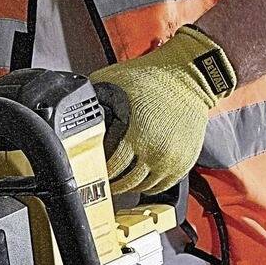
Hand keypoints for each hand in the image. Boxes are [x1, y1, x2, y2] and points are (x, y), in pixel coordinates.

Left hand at [90, 23, 237, 194]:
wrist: (191, 77)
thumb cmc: (155, 77)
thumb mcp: (115, 81)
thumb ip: (95, 97)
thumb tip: (74, 103)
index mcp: (137, 136)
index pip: (111, 168)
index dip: (98, 171)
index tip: (91, 170)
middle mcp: (156, 152)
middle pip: (127, 183)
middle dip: (111, 183)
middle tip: (101, 180)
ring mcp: (171, 160)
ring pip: (144, 187)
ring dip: (129, 187)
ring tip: (118, 181)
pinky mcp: (184, 162)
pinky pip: (163, 185)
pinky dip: (148, 186)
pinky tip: (138, 180)